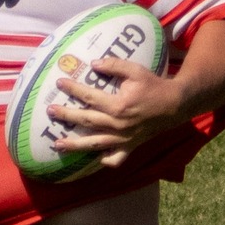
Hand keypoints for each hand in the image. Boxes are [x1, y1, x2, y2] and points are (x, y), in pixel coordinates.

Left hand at [47, 55, 190, 168]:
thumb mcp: (136, 70)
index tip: (59, 83)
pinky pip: (115, 159)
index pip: (89, 97)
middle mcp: (118, 125)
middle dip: (65, 116)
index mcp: (118, 105)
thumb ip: (114, 65)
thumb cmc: (154, 86)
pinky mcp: (130, 147)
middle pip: (86, 121)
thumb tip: (94, 64)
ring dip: (74, 145)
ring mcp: (123, 139)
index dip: (73, 89)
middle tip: (50, 111)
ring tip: (57, 144)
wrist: (175, 105)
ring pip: (94, 144)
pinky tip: (94, 158)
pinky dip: (104, 160)